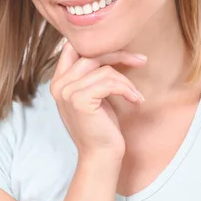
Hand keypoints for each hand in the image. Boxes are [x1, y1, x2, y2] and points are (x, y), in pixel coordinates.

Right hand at [50, 41, 146, 160]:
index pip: (74, 47)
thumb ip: (92, 72)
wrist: (101, 155)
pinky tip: (135, 100)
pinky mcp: (79, 100)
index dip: (99, 45)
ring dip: (126, 81)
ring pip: (104, 69)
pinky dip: (127, 89)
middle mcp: (58, 84)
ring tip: (135, 95)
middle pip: (91, 54)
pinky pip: (110, 82)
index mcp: (59, 80)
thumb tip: (111, 46)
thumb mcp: (94, 93)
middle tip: (141, 60)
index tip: (122, 52)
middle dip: (120, 55)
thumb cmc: (102, 125)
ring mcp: (67, 92)